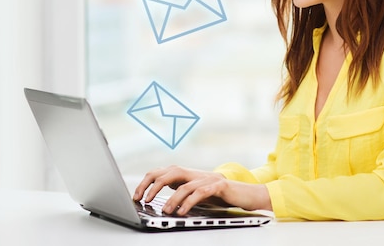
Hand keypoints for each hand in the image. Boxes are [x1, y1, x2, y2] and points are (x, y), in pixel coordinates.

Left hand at [132, 165, 271, 214]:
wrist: (247, 193)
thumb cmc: (221, 195)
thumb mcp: (196, 192)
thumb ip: (181, 190)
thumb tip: (161, 195)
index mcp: (187, 174)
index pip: (161, 172)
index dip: (146, 182)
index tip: (136, 196)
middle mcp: (195, 173)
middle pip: (168, 173)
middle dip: (152, 186)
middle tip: (143, 200)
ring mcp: (207, 178)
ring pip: (183, 184)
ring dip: (171, 199)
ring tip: (164, 211)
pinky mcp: (218, 185)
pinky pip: (200, 192)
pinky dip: (189, 202)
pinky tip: (182, 211)